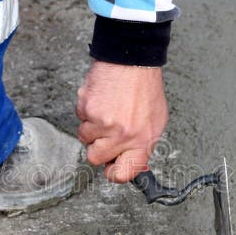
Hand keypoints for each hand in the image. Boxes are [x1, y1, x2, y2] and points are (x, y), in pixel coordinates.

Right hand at [76, 61, 167, 182]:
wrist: (132, 60)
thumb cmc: (145, 89)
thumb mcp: (155, 121)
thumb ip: (141, 145)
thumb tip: (130, 163)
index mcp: (141, 140)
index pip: (123, 173)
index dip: (113, 174)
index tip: (110, 169)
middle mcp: (122, 134)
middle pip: (95, 158)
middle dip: (98, 147)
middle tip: (107, 132)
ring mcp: (103, 121)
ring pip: (84, 137)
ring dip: (92, 126)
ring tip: (107, 110)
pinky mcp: (88, 108)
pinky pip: (80, 117)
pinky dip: (88, 110)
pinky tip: (102, 99)